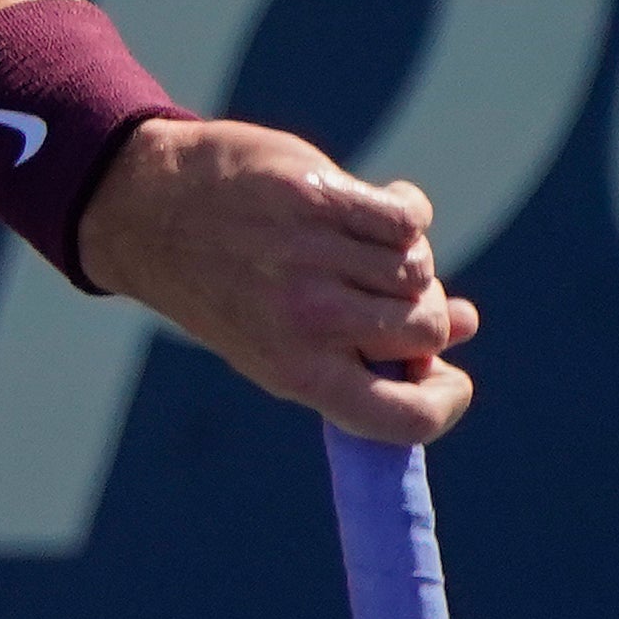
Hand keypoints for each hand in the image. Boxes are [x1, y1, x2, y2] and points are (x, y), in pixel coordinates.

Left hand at [78, 117, 479, 443]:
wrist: (152, 212)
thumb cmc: (229, 287)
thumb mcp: (283, 341)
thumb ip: (368, 348)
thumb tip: (466, 326)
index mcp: (299, 374)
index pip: (406, 419)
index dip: (446, 402)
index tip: (447, 375)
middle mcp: (310, 322)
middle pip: (427, 328)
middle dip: (421, 311)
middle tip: (379, 294)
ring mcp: (315, 259)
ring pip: (419, 269)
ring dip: (405, 258)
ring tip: (360, 250)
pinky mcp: (322, 199)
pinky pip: (408, 219)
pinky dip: (404, 211)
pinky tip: (376, 206)